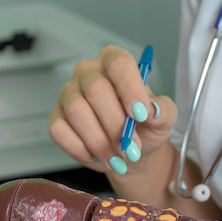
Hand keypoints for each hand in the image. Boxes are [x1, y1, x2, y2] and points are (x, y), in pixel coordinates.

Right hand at [49, 45, 176, 174]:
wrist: (129, 151)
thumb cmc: (144, 127)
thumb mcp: (164, 118)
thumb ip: (162, 110)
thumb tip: (152, 110)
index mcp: (115, 63)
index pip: (118, 62)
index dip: (130, 88)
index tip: (141, 114)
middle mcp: (88, 73)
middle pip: (95, 89)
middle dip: (115, 124)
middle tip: (131, 148)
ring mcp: (69, 94)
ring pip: (77, 112)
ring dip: (100, 141)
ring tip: (118, 157)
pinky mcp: (57, 118)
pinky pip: (60, 131)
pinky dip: (82, 149)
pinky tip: (99, 157)